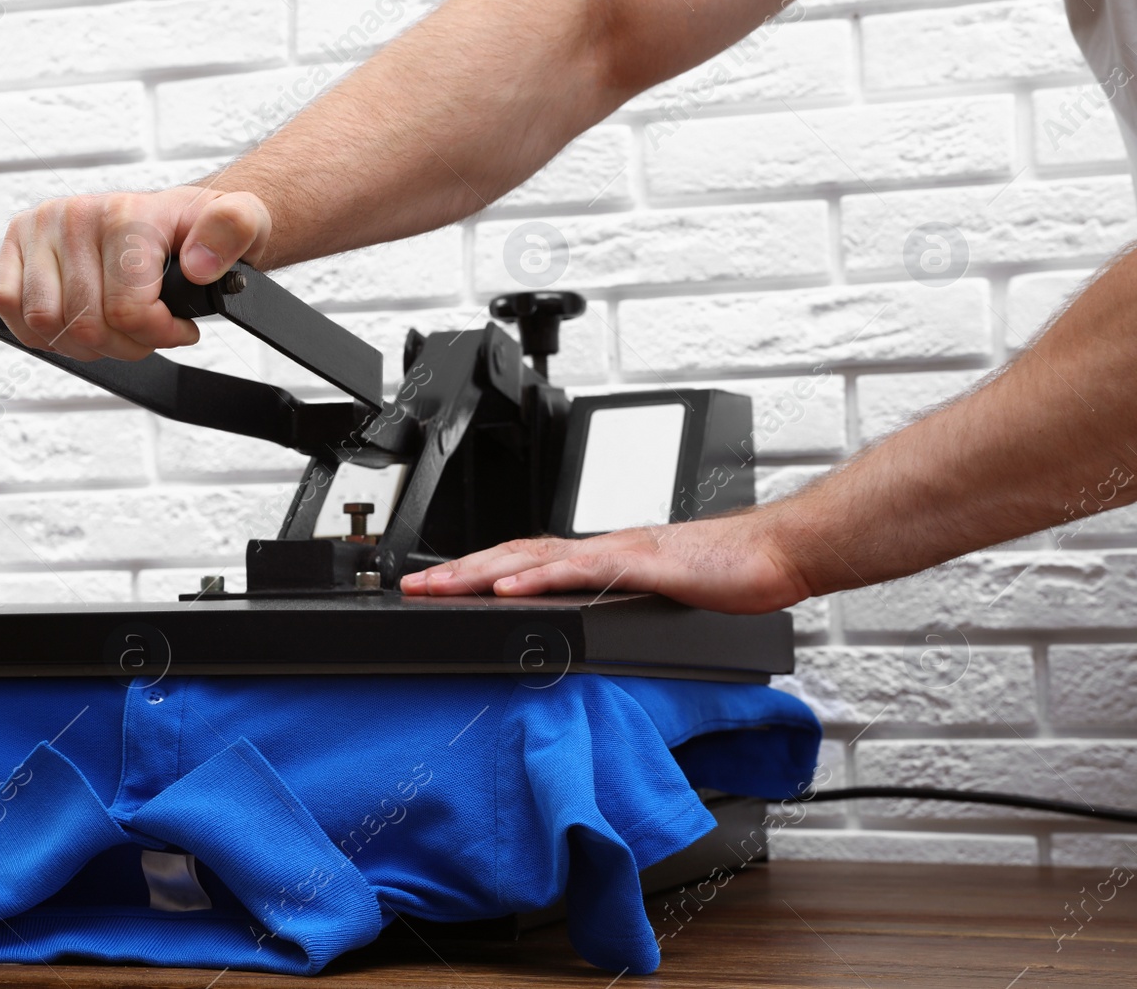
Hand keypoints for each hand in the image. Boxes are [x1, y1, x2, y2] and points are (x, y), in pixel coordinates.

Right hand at [0, 186, 272, 359]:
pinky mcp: (14, 247)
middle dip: (125, 345)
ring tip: (114, 329)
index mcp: (126, 214)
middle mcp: (75, 216)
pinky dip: (39, 331)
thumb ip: (235, 228)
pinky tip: (74, 325)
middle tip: (147, 333)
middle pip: (86, 325)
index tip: (181, 329)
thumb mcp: (241, 220)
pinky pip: (7, 306)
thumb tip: (200, 264)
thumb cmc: (199, 228)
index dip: (159, 336)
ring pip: (46, 324)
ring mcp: (40, 230)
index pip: (128, 311)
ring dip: (84, 344)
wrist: (174, 217)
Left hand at [398, 510, 812, 613]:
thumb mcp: (655, 603)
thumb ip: (619, 612)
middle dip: (457, 575)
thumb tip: (581, 636)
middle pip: (510, 555)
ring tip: (438, 588)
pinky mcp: (639, 563)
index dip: (475, 575)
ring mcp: (615, 553)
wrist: (774, 556)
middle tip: (411, 590)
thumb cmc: (724, 577)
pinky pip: (577, 570)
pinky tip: (505, 587)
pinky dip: (536, 577)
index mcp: (598, 560)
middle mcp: (598, 550)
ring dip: (479, 572)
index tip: (435, 592)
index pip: (522, 563)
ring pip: (531, 556)